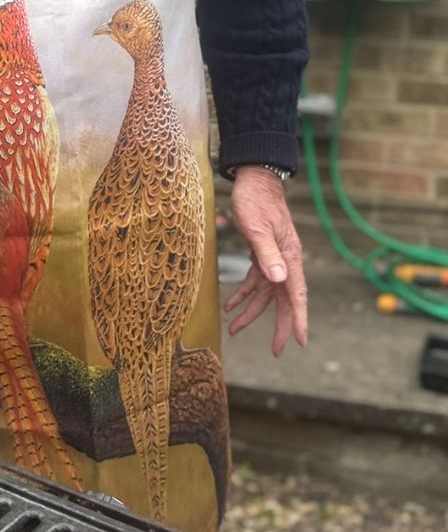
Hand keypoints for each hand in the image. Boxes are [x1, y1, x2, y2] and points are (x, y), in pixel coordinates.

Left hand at [224, 166, 308, 355]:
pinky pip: (255, 280)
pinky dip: (243, 293)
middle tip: (275, 351)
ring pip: (266, 293)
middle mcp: (286, 261)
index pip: (296, 294)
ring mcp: (274, 258)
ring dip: (251, 312)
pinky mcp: (262, 253)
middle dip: (278, 325)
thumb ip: (267, 254)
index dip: (298, 319)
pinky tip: (230, 304)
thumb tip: (281, 279)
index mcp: (290, 257)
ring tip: (235, 330)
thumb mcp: (257, 228)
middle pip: (284, 300)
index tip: (300, 341)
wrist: (255, 180)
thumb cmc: (255, 201)